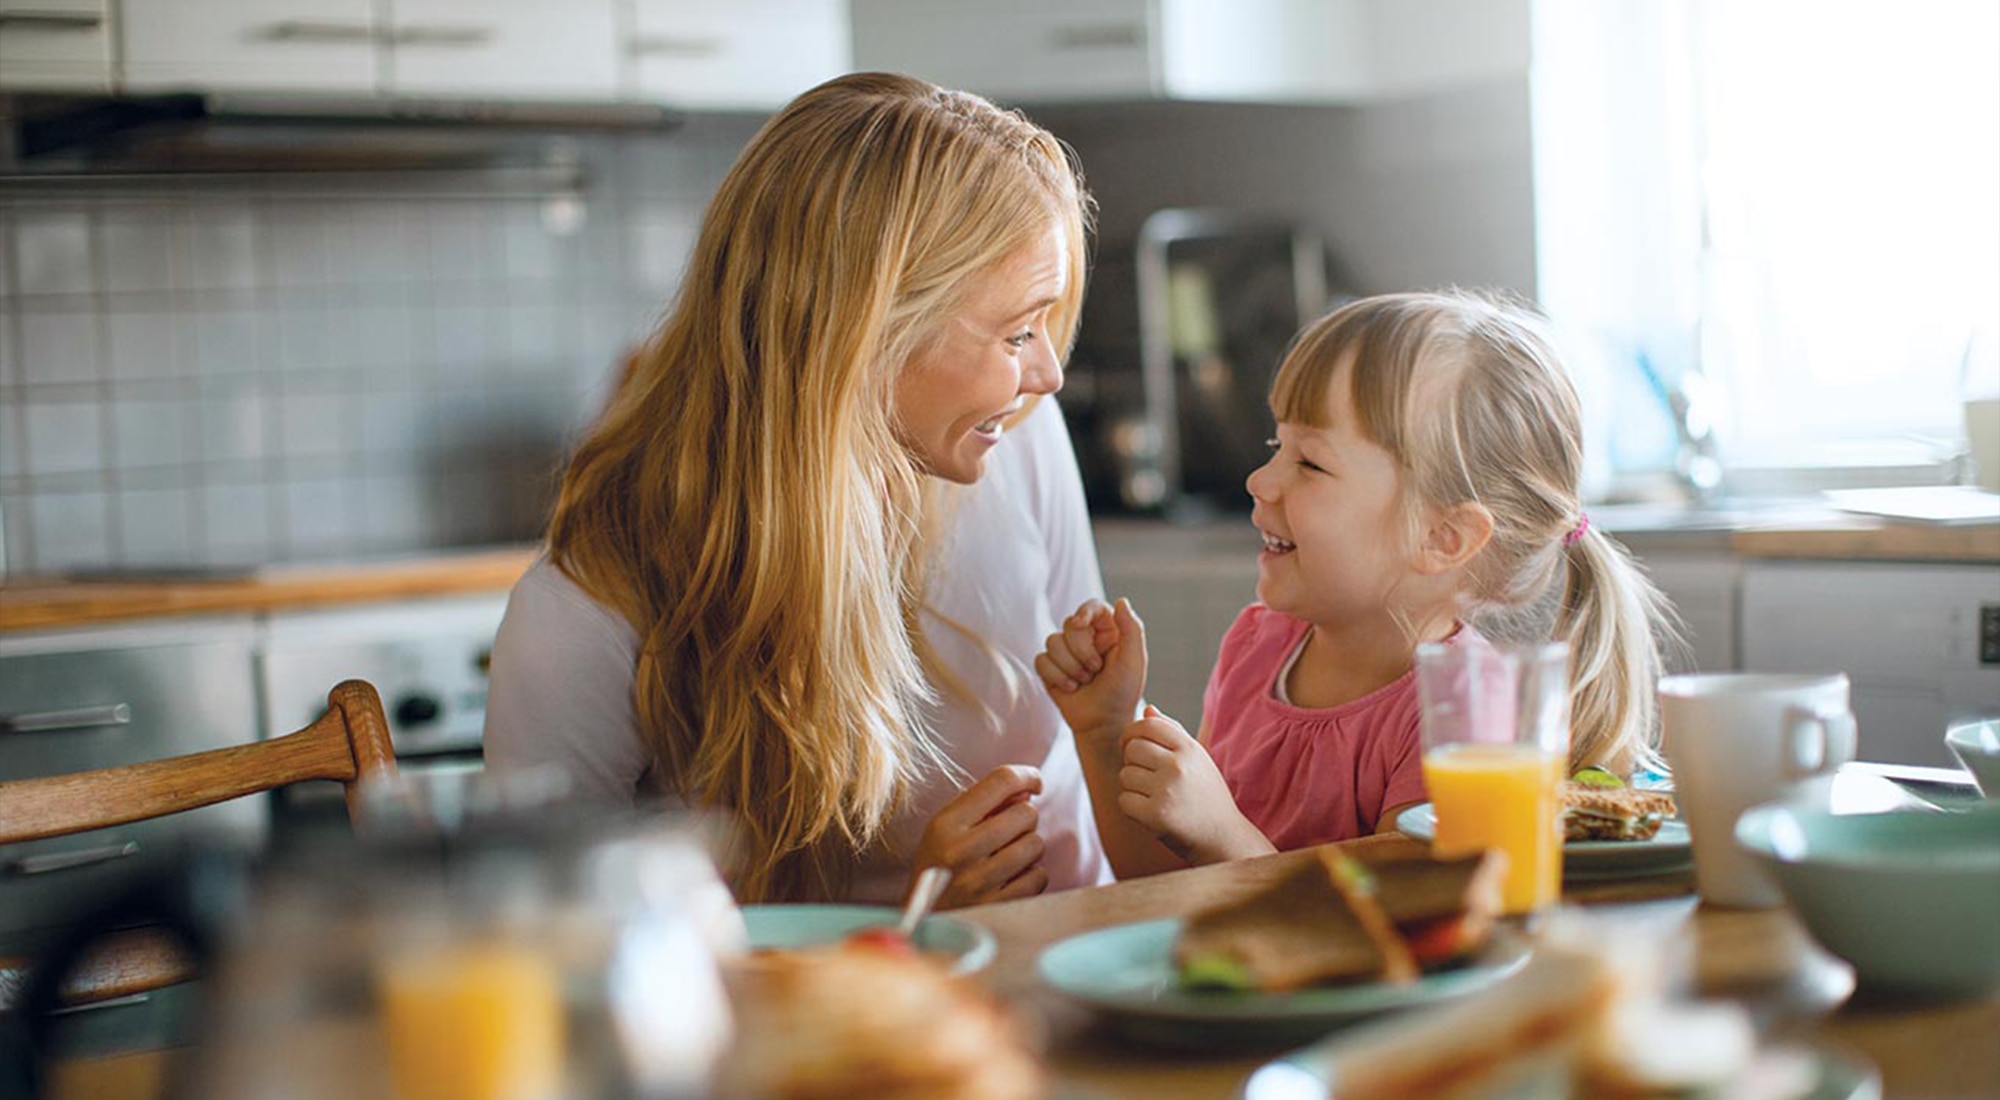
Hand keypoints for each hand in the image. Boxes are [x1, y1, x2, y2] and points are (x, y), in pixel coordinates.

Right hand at [910, 765, 1049, 907]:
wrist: (924, 922)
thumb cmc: (940, 866)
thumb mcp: (946, 829)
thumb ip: (983, 804)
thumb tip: (1028, 791)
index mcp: (946, 824)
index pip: (1000, 781)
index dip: (1026, 775)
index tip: (1034, 783)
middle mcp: (961, 851)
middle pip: (1026, 813)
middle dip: (1024, 819)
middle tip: (1009, 832)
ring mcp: (979, 882)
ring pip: (1036, 844)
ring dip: (1029, 848)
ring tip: (1009, 856)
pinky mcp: (997, 906)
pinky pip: (1038, 876)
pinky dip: (1033, 875)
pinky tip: (1013, 878)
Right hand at [1035, 598, 1147, 740]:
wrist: (1104, 723)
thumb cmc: (1123, 692)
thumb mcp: (1133, 661)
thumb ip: (1132, 629)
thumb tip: (1120, 600)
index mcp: (1108, 631)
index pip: (1092, 606)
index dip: (1084, 612)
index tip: (1082, 625)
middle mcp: (1086, 637)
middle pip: (1069, 624)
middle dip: (1081, 650)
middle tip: (1095, 670)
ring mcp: (1066, 652)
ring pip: (1052, 641)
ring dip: (1070, 666)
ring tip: (1084, 681)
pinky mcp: (1050, 668)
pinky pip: (1041, 660)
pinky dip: (1056, 676)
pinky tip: (1071, 688)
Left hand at [1117, 707, 1271, 864]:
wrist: (1222, 838)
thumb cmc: (1207, 796)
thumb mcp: (1198, 759)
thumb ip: (1173, 732)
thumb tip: (1147, 710)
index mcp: (1190, 749)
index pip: (1148, 725)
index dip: (1131, 732)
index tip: (1129, 744)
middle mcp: (1178, 766)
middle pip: (1131, 748)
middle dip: (1132, 762)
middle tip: (1147, 777)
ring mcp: (1166, 791)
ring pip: (1125, 775)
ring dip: (1133, 787)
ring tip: (1154, 796)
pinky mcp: (1156, 816)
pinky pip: (1124, 800)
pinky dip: (1132, 807)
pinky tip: (1150, 811)